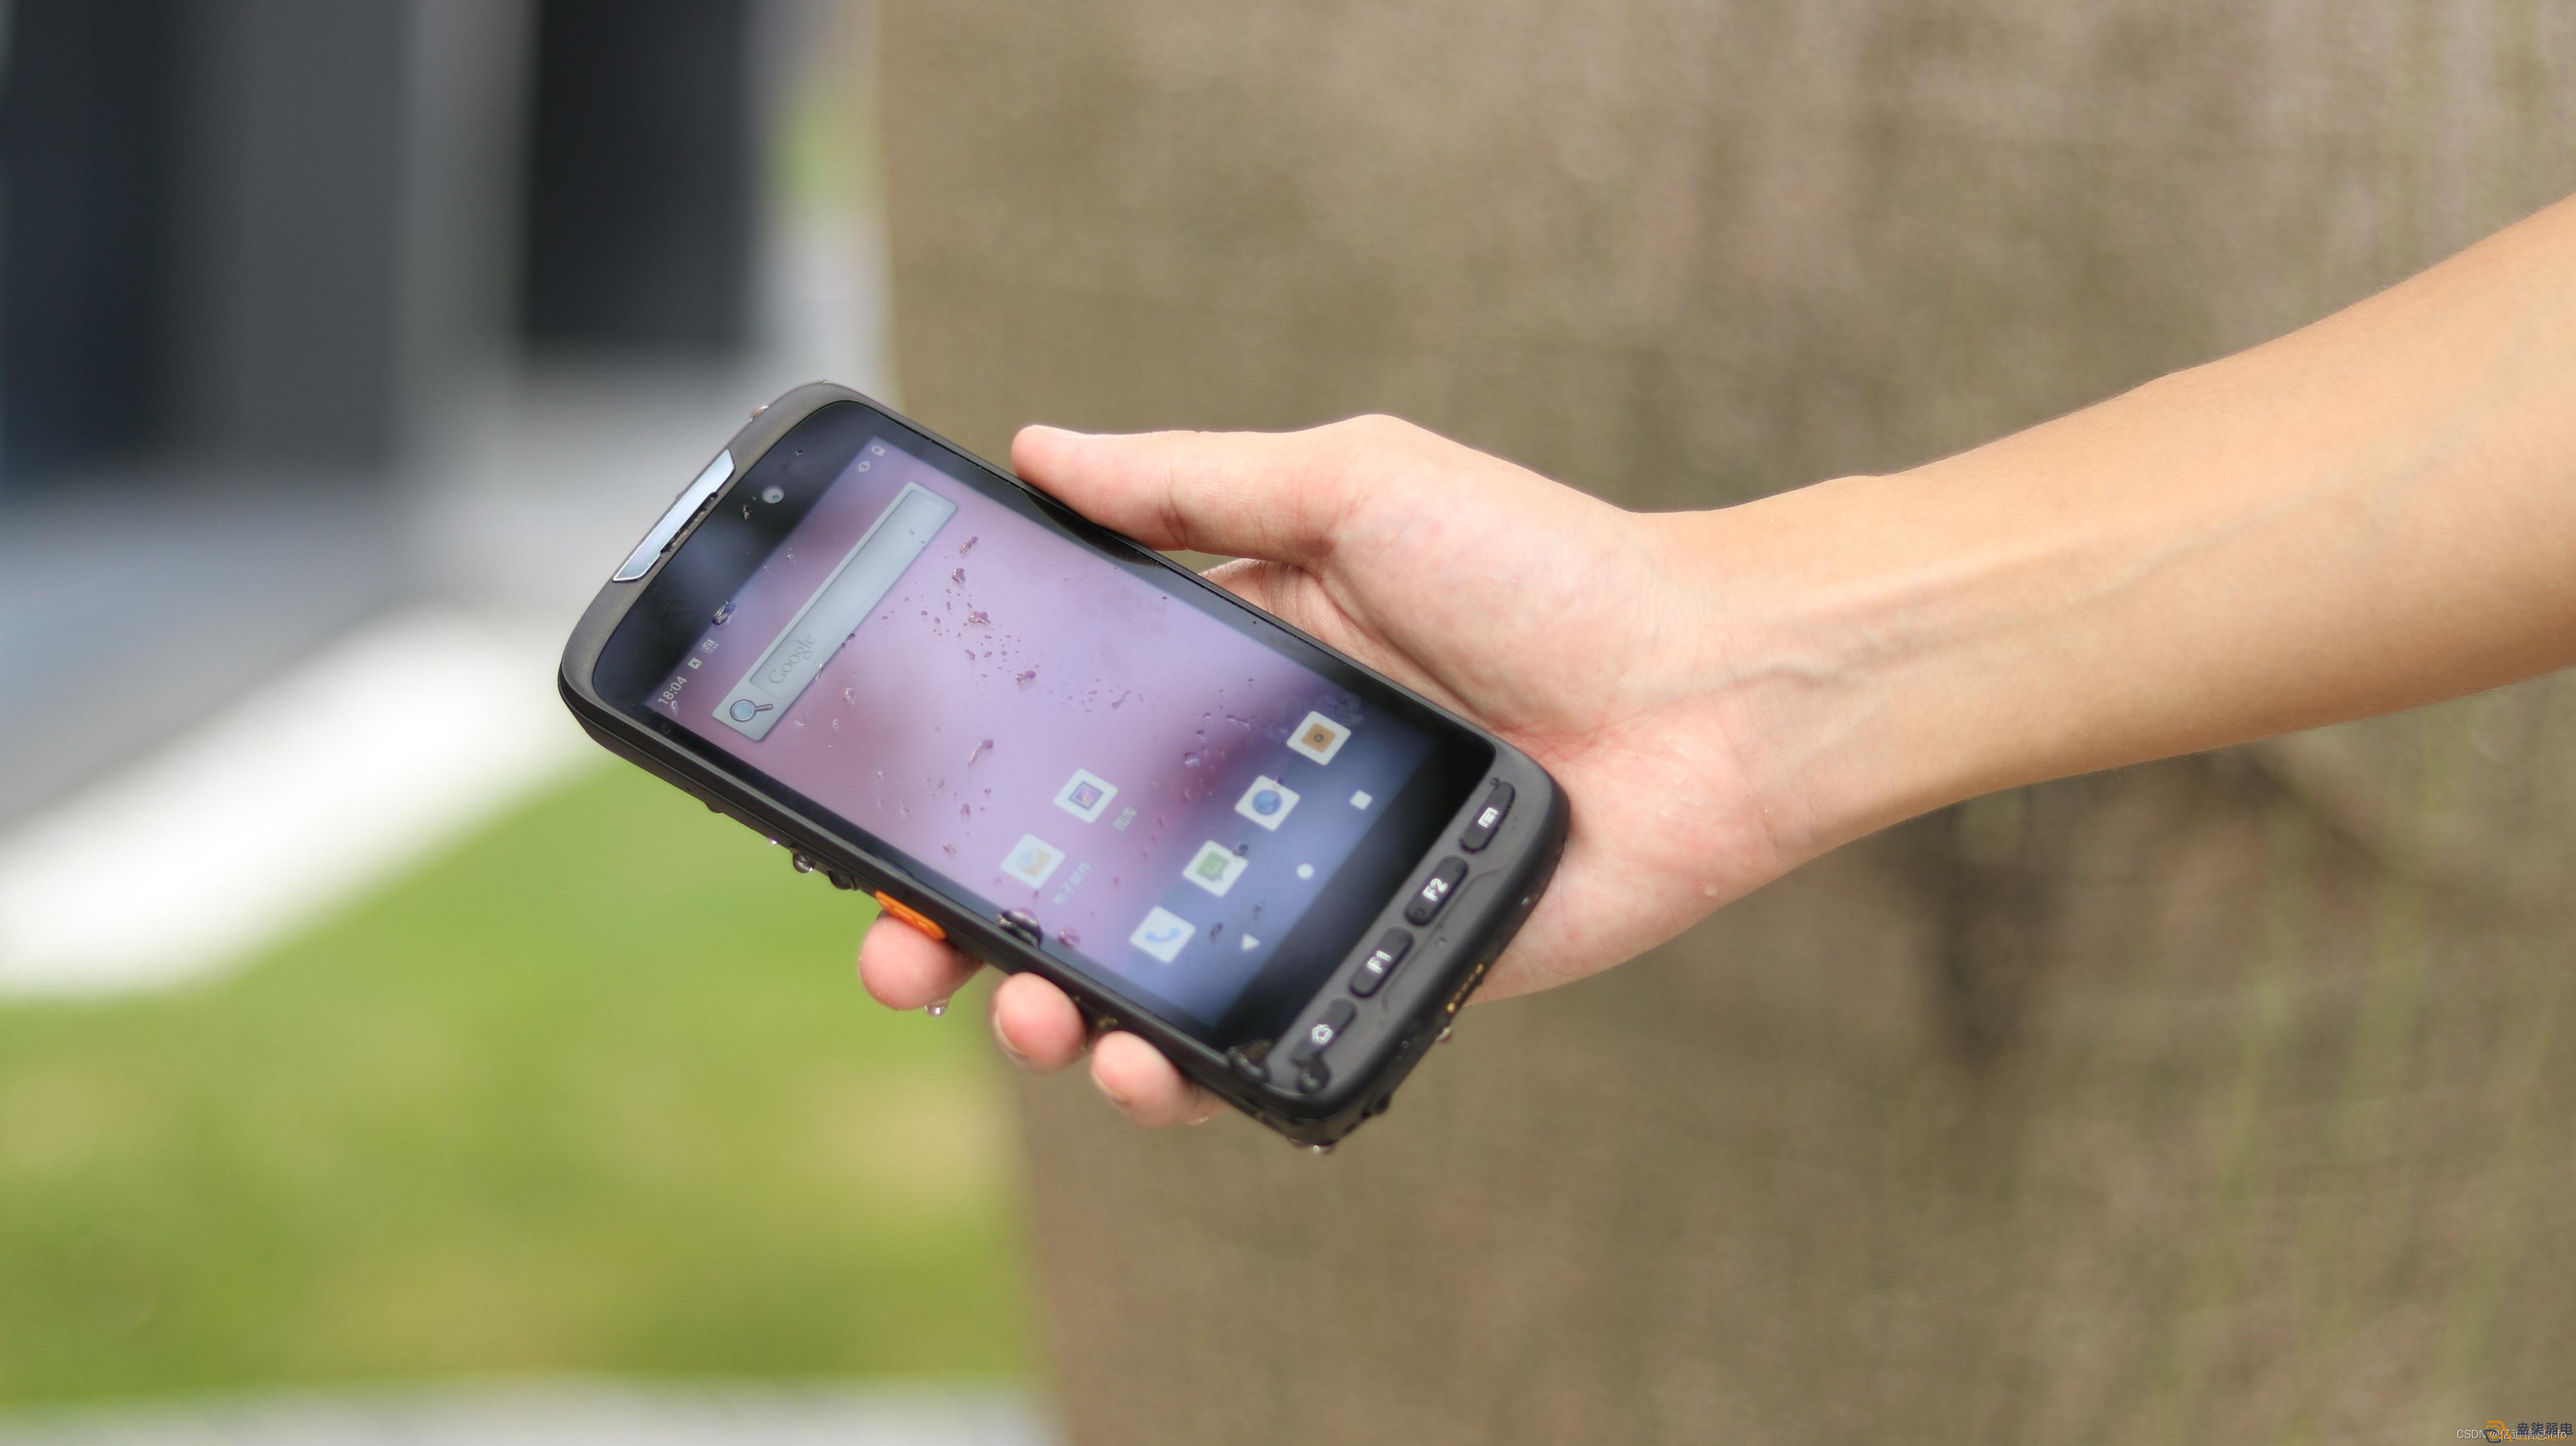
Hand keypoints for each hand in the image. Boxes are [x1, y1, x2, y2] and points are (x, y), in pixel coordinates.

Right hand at [857, 416, 1794, 1126]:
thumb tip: (1036, 449)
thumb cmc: (1551, 570)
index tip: (873, 818)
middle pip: (1070, 877)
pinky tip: (1148, 1070)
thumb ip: (1192, 483)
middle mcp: (1254, 788)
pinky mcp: (1378, 970)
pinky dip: (1186, 1074)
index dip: (959, 784)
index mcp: (1234, 672)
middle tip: (905, 964)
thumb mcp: (1354, 485)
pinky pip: (1260, 1038)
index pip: (1059, 738)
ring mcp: (1307, 887)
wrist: (1716, 692)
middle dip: (965, 930)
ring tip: (1034, 1025)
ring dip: (1058, 1018)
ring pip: (1145, 977)